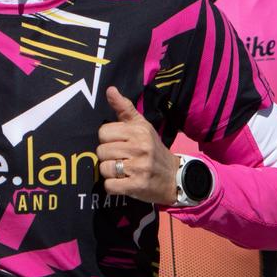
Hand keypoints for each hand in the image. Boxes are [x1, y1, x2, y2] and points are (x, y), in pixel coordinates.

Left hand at [99, 88, 178, 206]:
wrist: (174, 177)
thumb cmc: (153, 149)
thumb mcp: (142, 126)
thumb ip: (125, 108)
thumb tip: (110, 89)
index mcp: (139, 131)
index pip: (103, 132)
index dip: (108, 139)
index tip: (119, 144)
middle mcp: (140, 147)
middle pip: (101, 151)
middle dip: (108, 157)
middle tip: (122, 159)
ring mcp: (139, 167)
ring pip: (104, 168)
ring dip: (110, 173)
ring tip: (123, 171)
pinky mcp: (137, 186)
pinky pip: (110, 186)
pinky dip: (112, 187)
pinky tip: (123, 183)